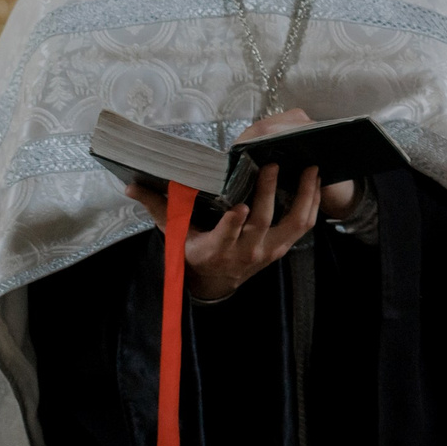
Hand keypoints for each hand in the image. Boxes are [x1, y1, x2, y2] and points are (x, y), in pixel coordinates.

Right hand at [119, 108, 354, 301]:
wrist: (216, 280)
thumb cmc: (193, 249)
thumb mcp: (174, 232)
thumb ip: (157, 207)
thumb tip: (131, 186)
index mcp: (214, 249)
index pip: (224, 237)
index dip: (233, 224)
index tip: (240, 206)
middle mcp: (244, 252)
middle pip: (261, 223)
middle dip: (268, 194)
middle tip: (272, 165)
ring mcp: (267, 251)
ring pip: (290, 224)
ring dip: (301, 196)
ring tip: (308, 168)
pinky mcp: (282, 247)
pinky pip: (302, 226)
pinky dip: (311, 203)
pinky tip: (315, 181)